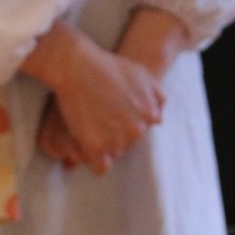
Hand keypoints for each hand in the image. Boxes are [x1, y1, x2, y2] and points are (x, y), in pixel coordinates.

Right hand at [22, 20, 163, 173]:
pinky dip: (95, 160)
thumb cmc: (108, 67)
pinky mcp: (96, 147)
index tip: (112, 114)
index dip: (125, 124)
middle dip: (115, 134)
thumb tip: (158, 120)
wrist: (77, 66)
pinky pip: (100, 167)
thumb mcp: (143, 75)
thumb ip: (157, 96)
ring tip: (90, 126)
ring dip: (104, 145)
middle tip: (98, 118)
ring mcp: (117, 140)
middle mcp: (137, 130)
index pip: (141, 131)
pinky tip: (87, 148)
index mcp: (150, 116)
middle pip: (128, 144)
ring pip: (114, 154)